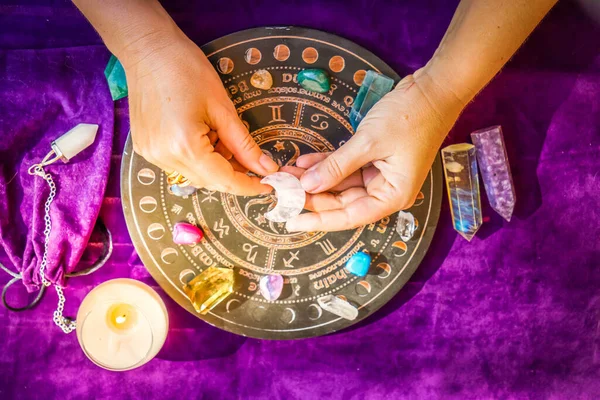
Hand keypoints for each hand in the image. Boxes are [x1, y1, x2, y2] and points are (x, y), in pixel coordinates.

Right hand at [124, 30, 278, 194]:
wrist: (147, 49)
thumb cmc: (186, 70)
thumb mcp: (223, 108)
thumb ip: (244, 145)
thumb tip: (265, 168)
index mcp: (185, 147)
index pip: (224, 180)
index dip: (249, 186)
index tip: (269, 186)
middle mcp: (165, 157)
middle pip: (209, 182)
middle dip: (234, 174)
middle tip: (253, 160)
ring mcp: (151, 154)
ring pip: (195, 174)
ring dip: (215, 165)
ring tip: (221, 136)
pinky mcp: (145, 148)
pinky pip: (179, 164)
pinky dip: (198, 158)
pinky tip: (204, 135)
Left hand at [283, 68, 464, 231]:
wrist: (433, 89)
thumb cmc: (411, 117)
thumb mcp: (368, 143)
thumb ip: (336, 167)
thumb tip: (307, 186)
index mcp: (393, 195)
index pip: (349, 216)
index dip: (319, 219)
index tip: (292, 221)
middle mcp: (387, 190)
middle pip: (342, 201)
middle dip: (312, 194)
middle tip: (283, 190)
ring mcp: (380, 175)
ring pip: (341, 184)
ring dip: (315, 178)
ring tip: (287, 173)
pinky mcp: (374, 159)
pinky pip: (345, 167)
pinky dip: (326, 164)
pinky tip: (303, 163)